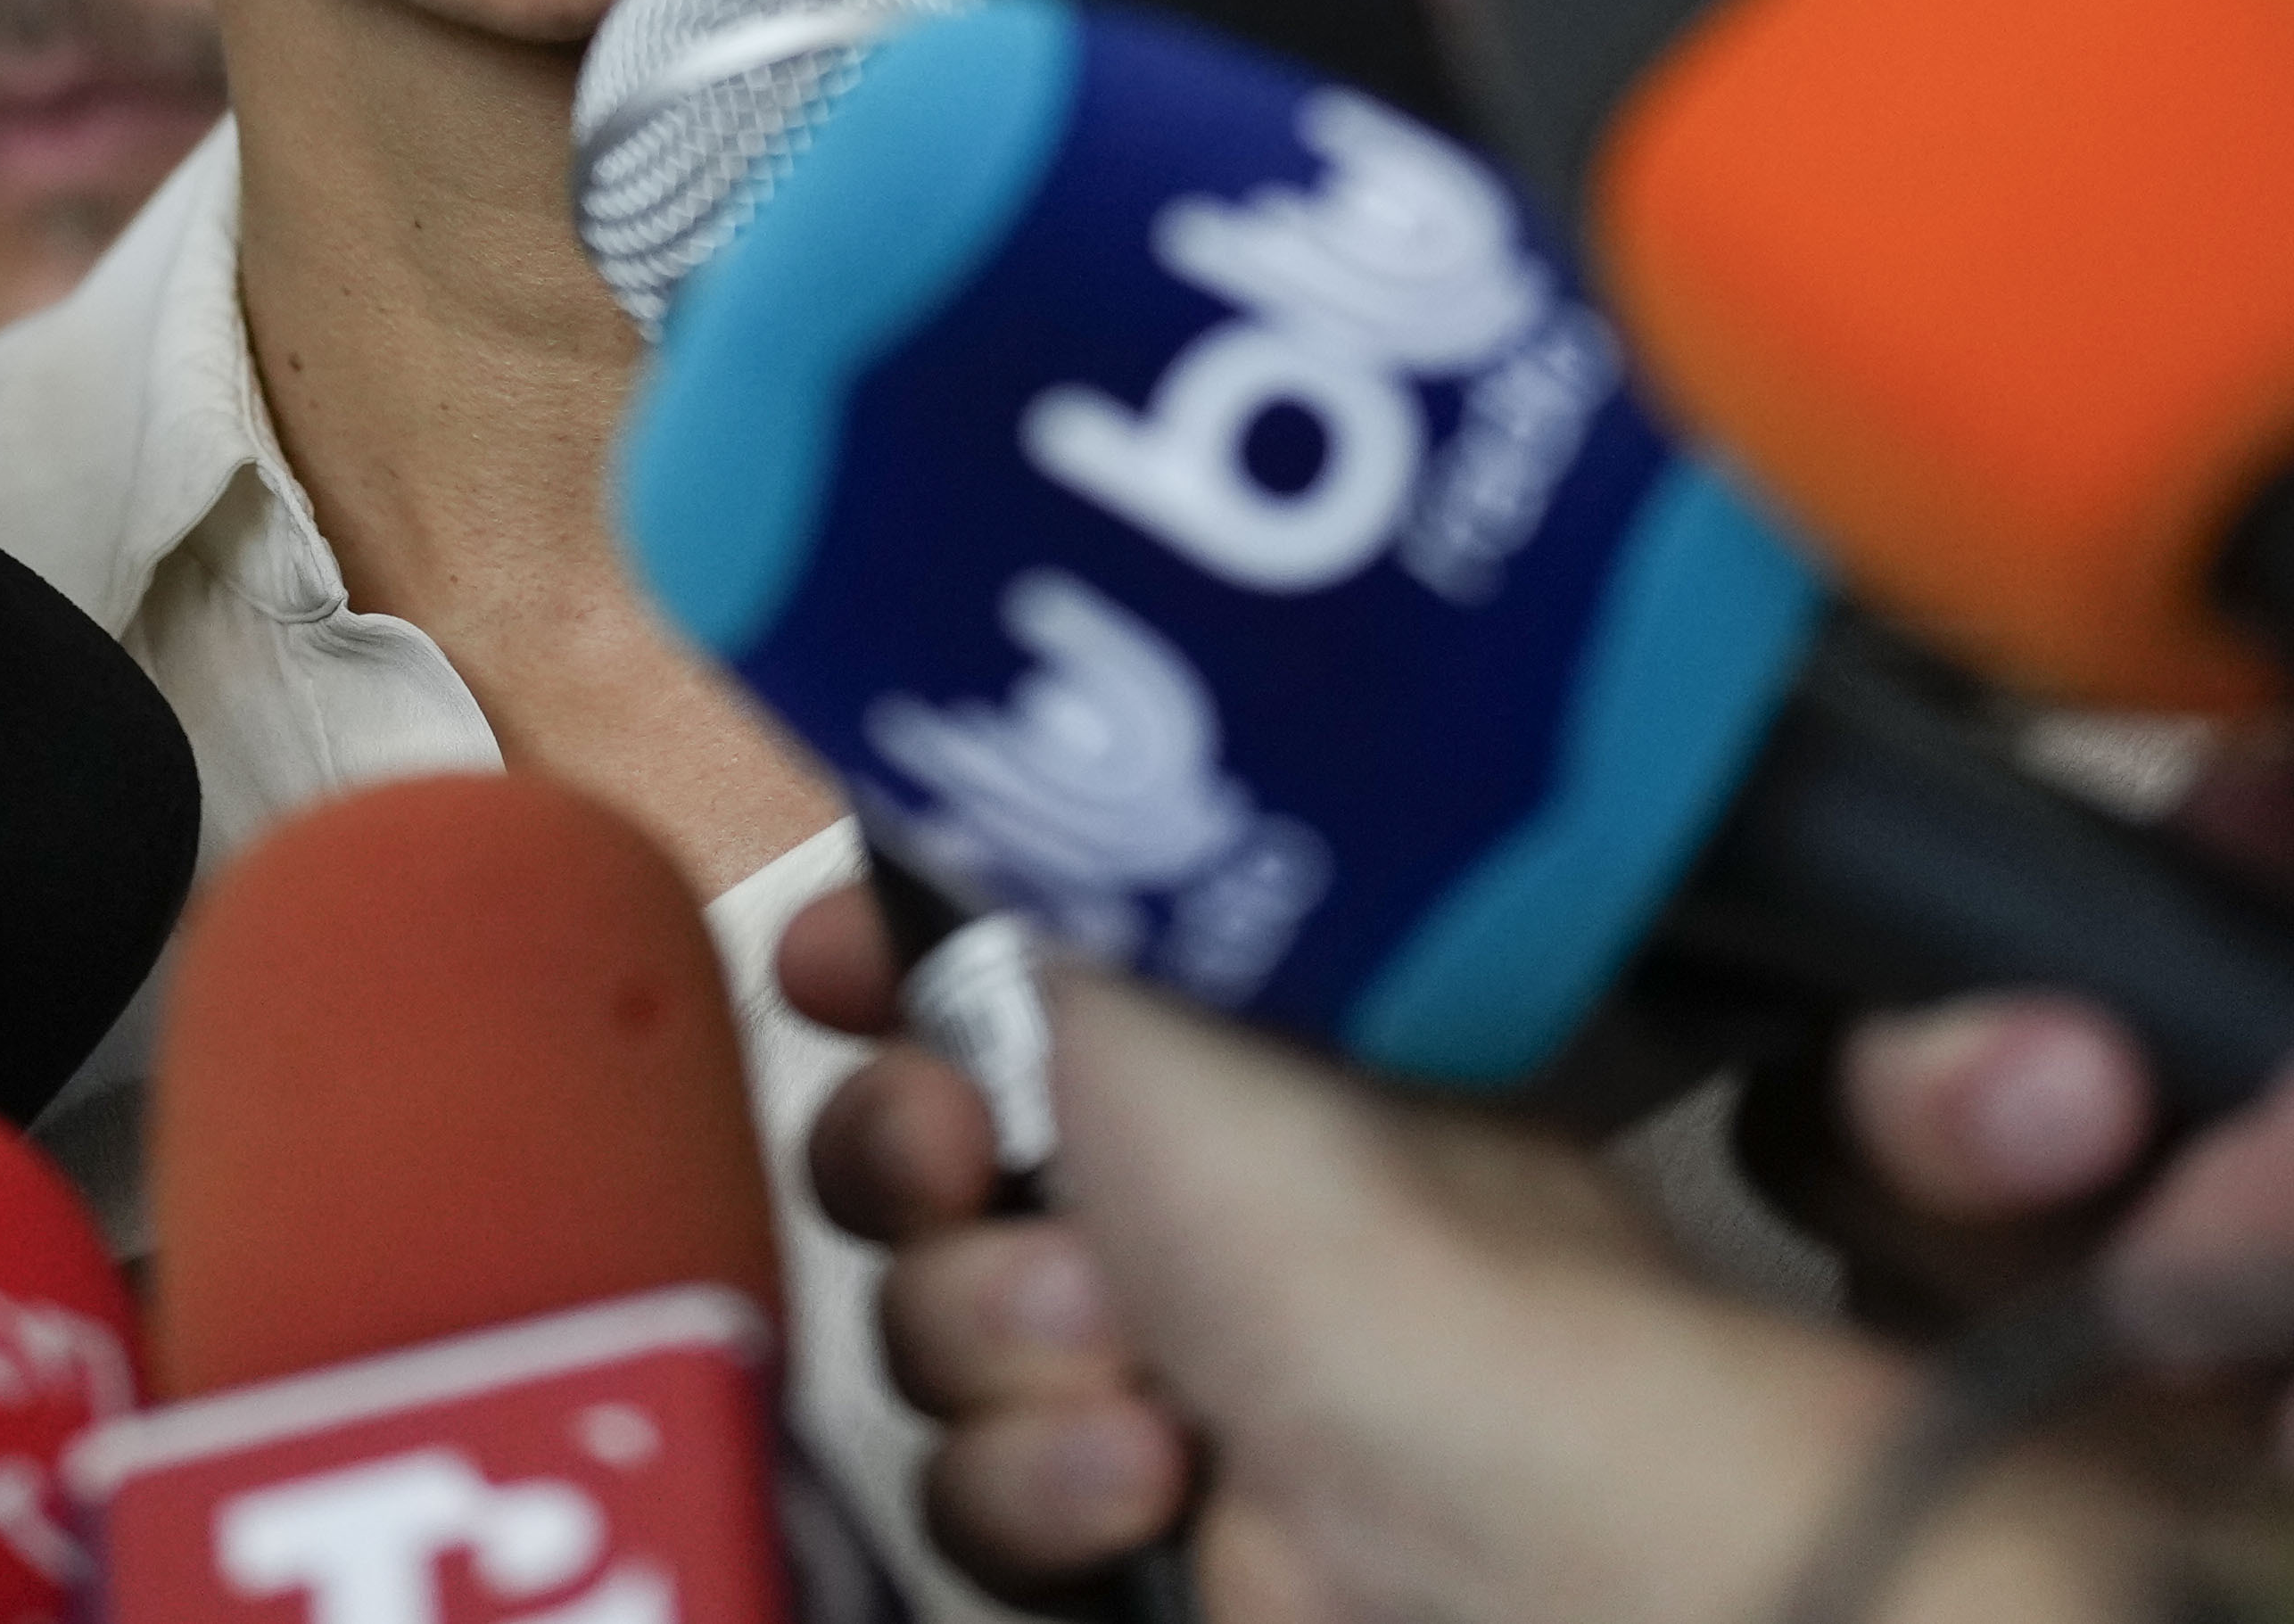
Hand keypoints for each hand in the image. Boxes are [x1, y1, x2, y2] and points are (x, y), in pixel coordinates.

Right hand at [780, 893, 2153, 1623]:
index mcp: (1177, 1010)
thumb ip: (1001, 862)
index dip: (875, 974)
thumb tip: (907, 784)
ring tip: (1123, 1347)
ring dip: (990, 1336)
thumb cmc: (1322, 1180)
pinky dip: (1040, 1482)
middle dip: (905, 1162)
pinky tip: (1154, 1466)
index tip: (838, 976)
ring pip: (917, 1331)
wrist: (1455, 1470)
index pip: (959, 964)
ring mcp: (1141, 1345)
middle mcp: (1152, 1165)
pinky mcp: (1128, 1508)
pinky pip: (971, 1494)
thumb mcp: (1133, 942)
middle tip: (965, 1159)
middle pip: (898, 1156)